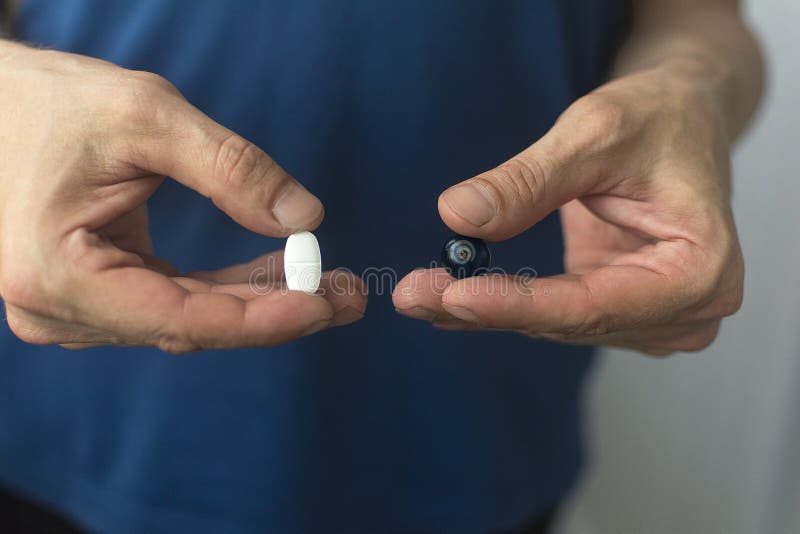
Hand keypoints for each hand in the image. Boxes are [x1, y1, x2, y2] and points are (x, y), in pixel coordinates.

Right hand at [0, 42, 365, 352]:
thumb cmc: (50, 103)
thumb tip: (304, 217)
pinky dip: (228, 289)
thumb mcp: (147, 117)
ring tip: (330, 283)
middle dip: (277, 311)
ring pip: (189, 317)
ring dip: (261, 301)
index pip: (183, 318)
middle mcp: (60, 309)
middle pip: (193, 326)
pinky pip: (174, 300)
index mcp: (59, 275)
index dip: (263, 318)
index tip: (326, 303)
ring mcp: (75, 308)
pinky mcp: (96, 293)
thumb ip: (230, 169)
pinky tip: (279, 274)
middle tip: (349, 296)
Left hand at [394, 65, 742, 354]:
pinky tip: (448, 293)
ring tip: (417, 291)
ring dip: (483, 309)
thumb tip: (458, 216)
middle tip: (410, 294)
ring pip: (554, 325)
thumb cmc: (657, 118)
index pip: (594, 305)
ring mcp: (653, 317)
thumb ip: (528, 182)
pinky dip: (501, 301)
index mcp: (703, 271)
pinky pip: (552, 313)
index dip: (519, 305)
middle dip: (485, 309)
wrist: (680, 120)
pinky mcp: (620, 309)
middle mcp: (687, 311)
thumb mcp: (594, 134)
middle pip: (569, 322)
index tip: (452, 296)